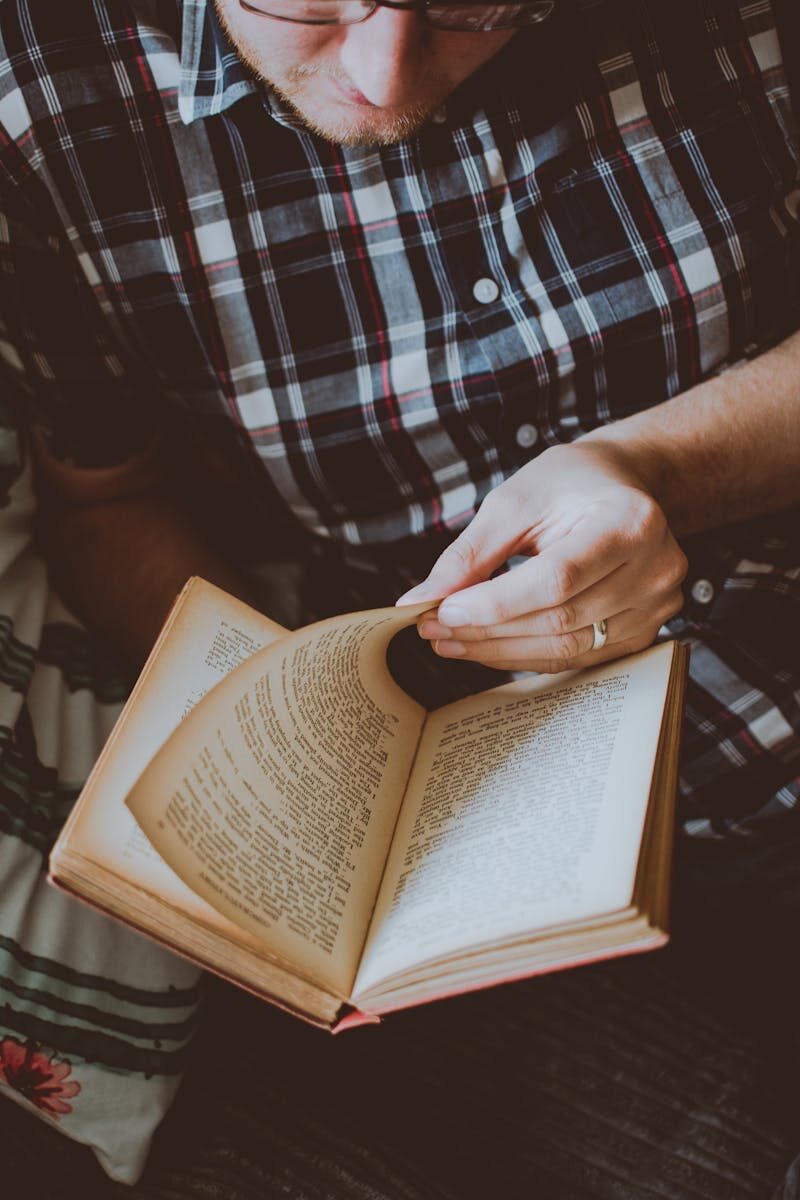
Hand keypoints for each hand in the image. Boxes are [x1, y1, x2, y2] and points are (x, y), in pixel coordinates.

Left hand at [396, 439, 687, 672]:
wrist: (622, 485)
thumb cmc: (570, 483)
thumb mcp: (516, 500)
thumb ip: (470, 552)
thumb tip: (420, 598)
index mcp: (630, 522)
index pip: (556, 578)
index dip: (495, 602)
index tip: (442, 609)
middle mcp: (655, 569)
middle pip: (560, 619)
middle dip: (487, 629)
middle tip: (433, 627)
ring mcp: (656, 606)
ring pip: (566, 648)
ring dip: (499, 651)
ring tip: (450, 639)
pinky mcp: (645, 632)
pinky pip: (578, 658)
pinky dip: (526, 656)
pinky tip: (487, 646)